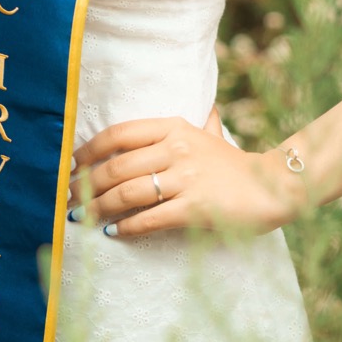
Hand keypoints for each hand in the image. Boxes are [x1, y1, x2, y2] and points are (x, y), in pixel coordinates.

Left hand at [71, 113, 303, 238]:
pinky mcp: (193, 209)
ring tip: (80, 217)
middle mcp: (176, 150)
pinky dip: (126, 227)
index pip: (119, 134)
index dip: (88, 150)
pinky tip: (112, 233)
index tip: (70, 163)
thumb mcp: (212, 135)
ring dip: (97, 208)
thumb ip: (200, 124)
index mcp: (175, 128)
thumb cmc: (236, 165)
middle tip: (68, 197)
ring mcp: (185, 179)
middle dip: (85, 185)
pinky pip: (149, 219)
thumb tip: (207, 108)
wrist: (274, 188)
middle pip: (115, 167)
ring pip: (126, 194)